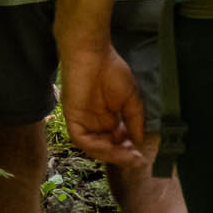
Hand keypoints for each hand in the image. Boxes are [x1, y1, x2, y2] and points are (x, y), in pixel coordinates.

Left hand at [59, 41, 148, 168]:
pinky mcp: (71, 117)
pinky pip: (81, 139)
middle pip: (106, 147)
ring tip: (126, 155)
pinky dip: (96, 146)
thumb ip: (134, 122)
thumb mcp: (131, 100)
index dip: (128, 151)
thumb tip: (139, 143)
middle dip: (121, 156)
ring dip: (110, 154)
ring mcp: (83, 120)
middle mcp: (95, 122)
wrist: (93, 54)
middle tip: (135, 159)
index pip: (117, 142)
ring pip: (94, 147)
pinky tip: (110, 147)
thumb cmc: (112, 71)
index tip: (141, 156)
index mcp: (109, 118)